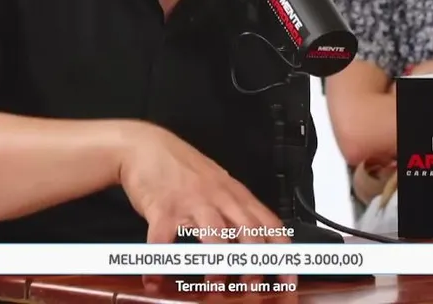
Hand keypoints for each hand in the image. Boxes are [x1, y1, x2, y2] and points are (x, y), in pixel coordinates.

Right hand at [117, 123, 292, 291]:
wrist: (144, 145)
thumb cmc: (181, 168)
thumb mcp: (217, 183)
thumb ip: (235, 208)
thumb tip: (255, 239)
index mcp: (234, 194)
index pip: (269, 224)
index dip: (281, 253)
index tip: (287, 278)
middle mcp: (218, 198)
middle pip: (248, 231)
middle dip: (255, 262)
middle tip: (253, 287)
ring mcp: (191, 202)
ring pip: (214, 234)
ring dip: (218, 263)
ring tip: (215, 285)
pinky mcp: (163, 208)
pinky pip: (163, 240)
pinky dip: (160, 263)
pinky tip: (156, 279)